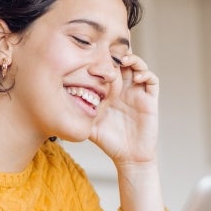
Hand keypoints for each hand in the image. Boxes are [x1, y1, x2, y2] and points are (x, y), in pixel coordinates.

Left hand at [89, 52, 158, 166]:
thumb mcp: (88, 122)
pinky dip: (146, 74)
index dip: (101, 61)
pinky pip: (152, 81)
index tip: (91, 62)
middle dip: (116, 55)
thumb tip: (57, 103)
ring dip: (133, 59)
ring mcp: (138, 92)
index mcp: (110, 90)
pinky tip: (137, 78)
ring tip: (124, 61)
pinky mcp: (150, 99)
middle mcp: (124, 88)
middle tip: (108, 55)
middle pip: (123, 62)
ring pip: (138, 66)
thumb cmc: (108, 140)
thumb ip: (78, 112)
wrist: (128, 156)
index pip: (107, 68)